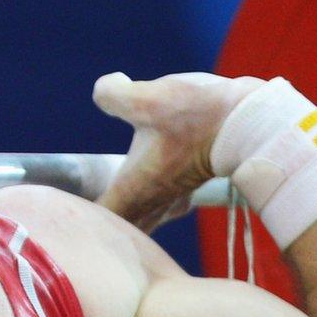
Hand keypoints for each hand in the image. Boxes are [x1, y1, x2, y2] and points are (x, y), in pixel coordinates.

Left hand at [91, 70, 265, 231]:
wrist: (254, 123)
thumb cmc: (199, 116)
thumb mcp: (147, 99)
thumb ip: (113, 95)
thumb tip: (108, 86)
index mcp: (133, 188)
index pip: (95, 223)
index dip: (75, 226)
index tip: (62, 217)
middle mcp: (151, 200)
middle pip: (117, 230)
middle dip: (99, 229)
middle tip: (80, 219)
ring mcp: (172, 195)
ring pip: (141, 218)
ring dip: (126, 215)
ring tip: (108, 207)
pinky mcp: (188, 184)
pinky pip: (160, 205)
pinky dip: (149, 201)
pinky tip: (149, 186)